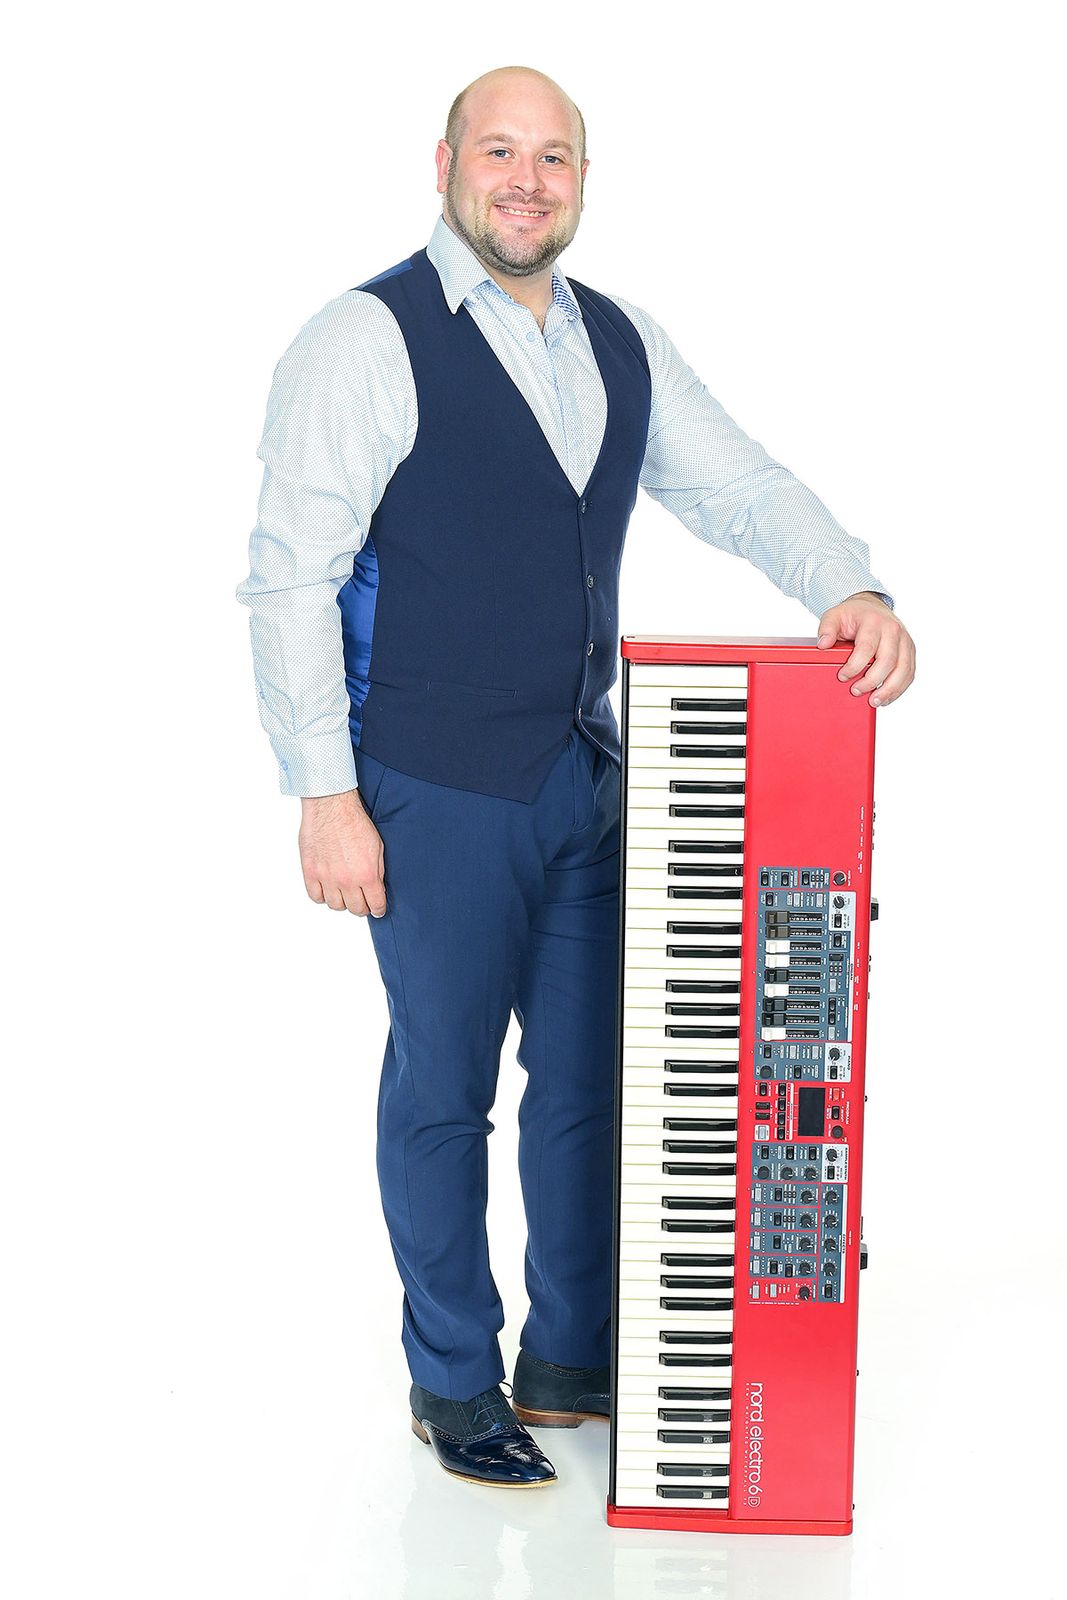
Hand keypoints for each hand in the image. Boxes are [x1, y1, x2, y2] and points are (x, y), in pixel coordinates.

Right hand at [298, 789, 386, 915]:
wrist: (331, 807)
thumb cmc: (354, 822)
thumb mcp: (378, 848)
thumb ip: (378, 872)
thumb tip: (377, 889)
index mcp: (367, 874)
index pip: (375, 905)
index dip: (378, 909)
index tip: (377, 909)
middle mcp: (346, 880)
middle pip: (355, 909)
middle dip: (361, 906)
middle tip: (361, 900)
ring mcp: (326, 878)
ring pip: (335, 906)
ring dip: (341, 901)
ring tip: (344, 891)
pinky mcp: (310, 872)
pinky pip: (316, 897)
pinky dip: (322, 895)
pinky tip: (328, 888)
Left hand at [816, 591, 914, 706]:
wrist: (872, 607)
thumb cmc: (854, 615)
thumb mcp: (835, 616)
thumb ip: (826, 629)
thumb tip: (823, 645)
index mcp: (873, 621)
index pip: (866, 648)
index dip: (854, 666)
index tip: (842, 676)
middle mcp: (893, 630)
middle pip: (887, 661)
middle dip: (871, 681)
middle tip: (856, 691)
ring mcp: (904, 640)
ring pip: (903, 669)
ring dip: (889, 689)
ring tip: (875, 701)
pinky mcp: (909, 651)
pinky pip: (909, 672)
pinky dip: (899, 688)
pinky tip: (887, 697)